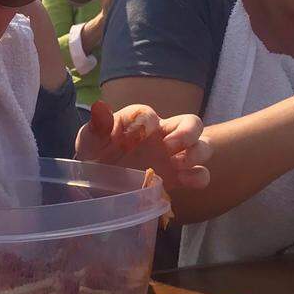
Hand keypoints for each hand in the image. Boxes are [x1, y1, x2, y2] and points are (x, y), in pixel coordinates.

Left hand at [75, 101, 211, 189]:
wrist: (98, 185)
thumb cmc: (96, 157)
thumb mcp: (89, 143)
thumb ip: (97, 127)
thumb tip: (99, 107)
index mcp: (139, 122)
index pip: (149, 115)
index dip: (147, 123)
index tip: (135, 138)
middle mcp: (162, 135)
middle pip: (191, 123)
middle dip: (187, 133)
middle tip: (169, 148)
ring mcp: (174, 157)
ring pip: (203, 146)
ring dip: (196, 153)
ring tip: (176, 165)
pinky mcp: (178, 178)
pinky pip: (201, 174)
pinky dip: (198, 177)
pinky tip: (182, 181)